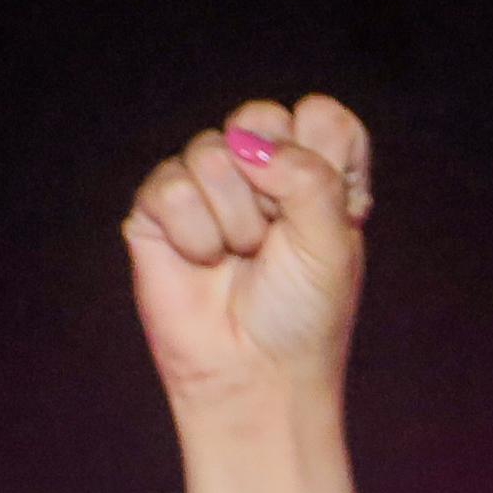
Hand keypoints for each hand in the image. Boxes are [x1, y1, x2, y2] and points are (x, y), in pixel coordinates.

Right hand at [124, 97, 374, 422]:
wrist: (255, 375)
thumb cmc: (302, 316)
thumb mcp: (333, 245)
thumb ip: (311, 178)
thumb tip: (248, 144)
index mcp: (316, 174)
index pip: (322, 116)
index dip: (326, 159)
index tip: (333, 218)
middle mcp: (262, 170)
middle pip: (261, 117)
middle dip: (274, 185)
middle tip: (276, 240)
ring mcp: (207, 184)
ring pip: (212, 151)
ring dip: (236, 221)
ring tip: (240, 259)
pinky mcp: (159, 207)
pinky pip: (172, 187)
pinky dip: (196, 236)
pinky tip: (204, 264)